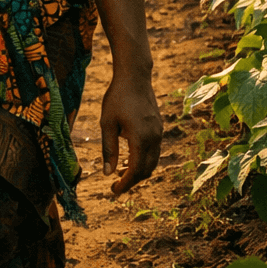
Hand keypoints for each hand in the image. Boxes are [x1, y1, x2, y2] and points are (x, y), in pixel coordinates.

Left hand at [100, 70, 162, 196]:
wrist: (134, 76)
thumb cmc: (117, 97)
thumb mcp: (107, 123)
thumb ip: (109, 149)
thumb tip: (108, 173)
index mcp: (141, 139)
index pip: (136, 171)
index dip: (125, 184)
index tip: (114, 191)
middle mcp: (154, 138)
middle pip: (147, 170)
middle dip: (133, 181)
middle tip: (116, 186)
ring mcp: (159, 132)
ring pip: (153, 162)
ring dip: (139, 171)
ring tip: (122, 173)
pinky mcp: (159, 127)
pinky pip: (154, 151)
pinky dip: (144, 159)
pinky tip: (130, 157)